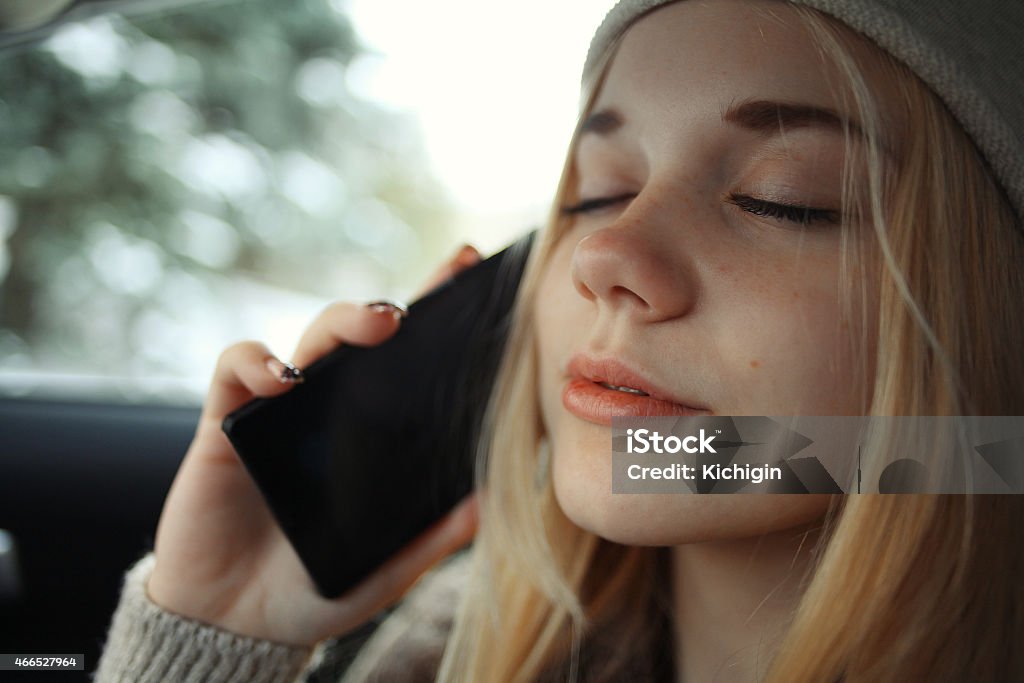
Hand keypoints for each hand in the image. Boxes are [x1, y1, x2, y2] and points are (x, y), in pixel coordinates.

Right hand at [146, 244, 481, 646]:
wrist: (236, 625)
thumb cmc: (313, 588)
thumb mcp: (386, 568)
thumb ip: (432, 536)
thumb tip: (489, 500)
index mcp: (371, 434)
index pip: (408, 364)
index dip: (435, 314)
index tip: (467, 271)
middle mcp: (330, 412)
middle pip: (361, 338)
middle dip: (392, 306)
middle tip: (425, 301)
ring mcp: (280, 412)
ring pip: (310, 340)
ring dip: (342, 322)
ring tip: (377, 324)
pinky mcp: (227, 424)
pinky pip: (237, 368)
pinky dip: (258, 362)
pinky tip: (282, 380)